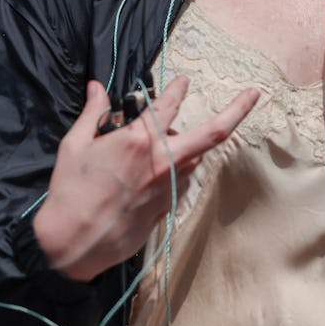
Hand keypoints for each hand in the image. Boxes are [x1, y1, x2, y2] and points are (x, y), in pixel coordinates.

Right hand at [33, 76, 258, 281]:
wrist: (71, 245)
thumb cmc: (69, 192)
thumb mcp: (75, 145)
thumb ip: (94, 113)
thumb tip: (97, 87)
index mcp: (139, 140)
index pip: (168, 103)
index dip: (177, 87)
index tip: (183, 80)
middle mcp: (163, 160)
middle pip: (213, 132)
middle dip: (238, 109)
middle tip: (254, 93)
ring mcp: (169, 186)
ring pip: (195, 156)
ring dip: (188, 144)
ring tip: (163, 143)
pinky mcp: (168, 207)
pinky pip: (182, 180)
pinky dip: (177, 169)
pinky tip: (157, 171)